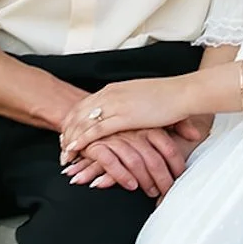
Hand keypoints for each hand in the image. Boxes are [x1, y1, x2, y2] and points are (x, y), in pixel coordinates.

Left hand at [59, 76, 202, 190]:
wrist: (182, 93)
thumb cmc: (167, 96)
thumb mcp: (139, 96)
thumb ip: (126, 103)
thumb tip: (122, 112)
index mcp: (113, 89)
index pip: (84, 104)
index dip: (73, 120)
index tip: (67, 133)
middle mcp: (109, 95)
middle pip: (77, 113)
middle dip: (67, 131)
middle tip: (61, 147)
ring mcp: (114, 105)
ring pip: (83, 123)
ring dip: (70, 139)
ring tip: (64, 154)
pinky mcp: (123, 117)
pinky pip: (95, 130)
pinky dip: (82, 140)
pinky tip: (74, 149)